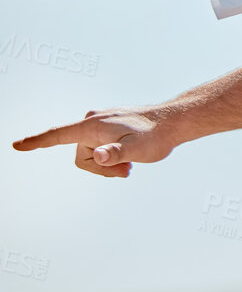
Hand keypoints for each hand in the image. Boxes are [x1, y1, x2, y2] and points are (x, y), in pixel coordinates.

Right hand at [13, 108, 181, 176]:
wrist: (174, 123)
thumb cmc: (156, 136)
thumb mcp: (137, 150)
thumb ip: (116, 154)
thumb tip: (98, 155)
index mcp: (92, 126)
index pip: (58, 135)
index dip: (36, 142)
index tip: (16, 146)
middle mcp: (92, 121)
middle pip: (80, 157)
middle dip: (100, 169)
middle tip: (127, 170)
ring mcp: (100, 123)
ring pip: (91, 155)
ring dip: (108, 164)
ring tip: (131, 163)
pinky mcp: (108, 126)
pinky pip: (100, 148)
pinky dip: (112, 157)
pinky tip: (131, 157)